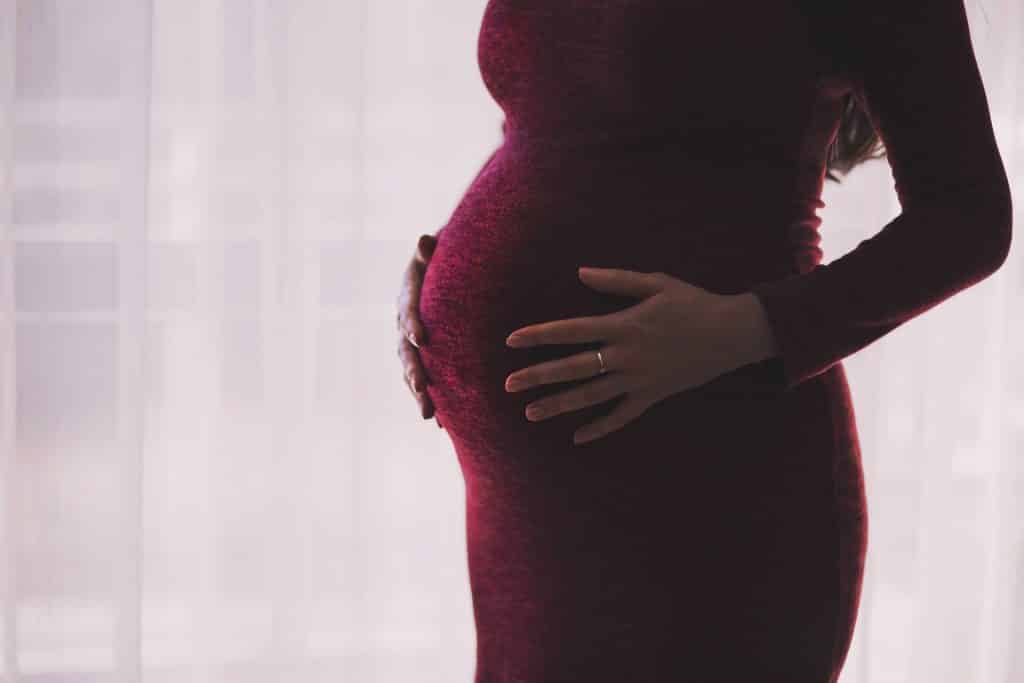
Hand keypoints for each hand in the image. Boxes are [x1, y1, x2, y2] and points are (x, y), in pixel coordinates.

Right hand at [396, 233, 443, 427]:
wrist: (441, 275)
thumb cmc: (441, 260)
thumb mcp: (435, 252)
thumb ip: (429, 250)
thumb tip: (425, 240)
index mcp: (407, 299)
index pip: (407, 311)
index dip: (412, 324)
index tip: (421, 338)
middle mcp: (404, 326)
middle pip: (406, 351)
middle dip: (414, 371)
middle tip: (422, 388)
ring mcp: (411, 345)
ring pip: (412, 372)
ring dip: (420, 394)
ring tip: (429, 415)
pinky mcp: (424, 358)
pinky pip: (425, 382)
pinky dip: (432, 401)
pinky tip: (443, 424)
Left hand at [503, 267, 752, 444]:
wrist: (734, 333)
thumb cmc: (694, 303)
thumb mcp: (656, 282)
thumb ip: (616, 280)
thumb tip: (580, 272)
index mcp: (623, 325)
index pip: (570, 331)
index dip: (539, 335)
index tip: (511, 341)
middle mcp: (626, 355)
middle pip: (573, 368)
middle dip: (538, 376)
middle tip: (508, 384)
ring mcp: (639, 380)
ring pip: (592, 396)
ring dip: (560, 405)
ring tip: (531, 412)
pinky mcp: (654, 396)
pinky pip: (623, 417)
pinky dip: (601, 428)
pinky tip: (578, 437)